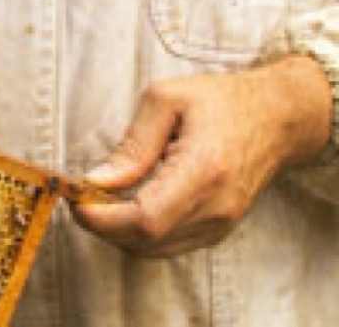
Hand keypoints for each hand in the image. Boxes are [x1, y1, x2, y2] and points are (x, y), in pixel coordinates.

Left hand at [72, 55, 331, 256]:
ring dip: (117, 231)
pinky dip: (138, 233)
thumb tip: (95, 181)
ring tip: (98, 197)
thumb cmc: (220, 101)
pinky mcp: (219, 229)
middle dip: (102, 224)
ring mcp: (221, 223)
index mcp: (204, 170)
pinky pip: (169, 245)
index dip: (102, 218)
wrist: (277, 117)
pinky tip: (124, 204)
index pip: (145, 219)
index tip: (74, 199)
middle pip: (145, 241)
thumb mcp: (166, 100)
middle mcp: (216, 206)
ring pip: (154, 250)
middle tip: (78, 194)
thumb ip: (131, 145)